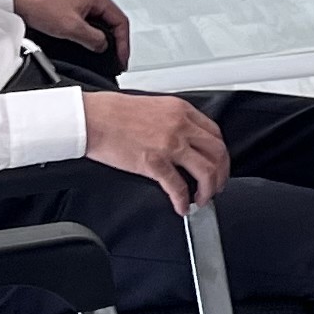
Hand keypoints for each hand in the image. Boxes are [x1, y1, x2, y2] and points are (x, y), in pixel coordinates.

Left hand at [12, 0, 128, 66]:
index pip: (120, 21)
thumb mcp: (71, 28)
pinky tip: (91, 46)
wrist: (18, 2)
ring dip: (105, 40)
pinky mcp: (73, 8)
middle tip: (117, 61)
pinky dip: (94, 36)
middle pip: (113, 22)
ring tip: (106, 56)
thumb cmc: (40, 7)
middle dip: (117, 43)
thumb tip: (103, 47)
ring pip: (102, 24)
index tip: (122, 59)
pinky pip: (91, 23)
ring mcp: (83, 2)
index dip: (124, 43)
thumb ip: (93, 39)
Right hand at [81, 91, 226, 210]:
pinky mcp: (154, 163)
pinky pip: (178, 186)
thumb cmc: (113, 112)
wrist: (91, 118)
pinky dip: (183, 201)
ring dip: (209, 189)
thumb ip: (173, 120)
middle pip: (218, 152)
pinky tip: (181, 207)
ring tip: (203, 199)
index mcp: (181, 110)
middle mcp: (180, 126)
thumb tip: (183, 139)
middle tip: (217, 185)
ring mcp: (169, 144)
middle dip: (222, 173)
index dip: (219, 153)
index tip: (217, 163)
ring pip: (207, 170)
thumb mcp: (154, 106)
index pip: (214, 133)